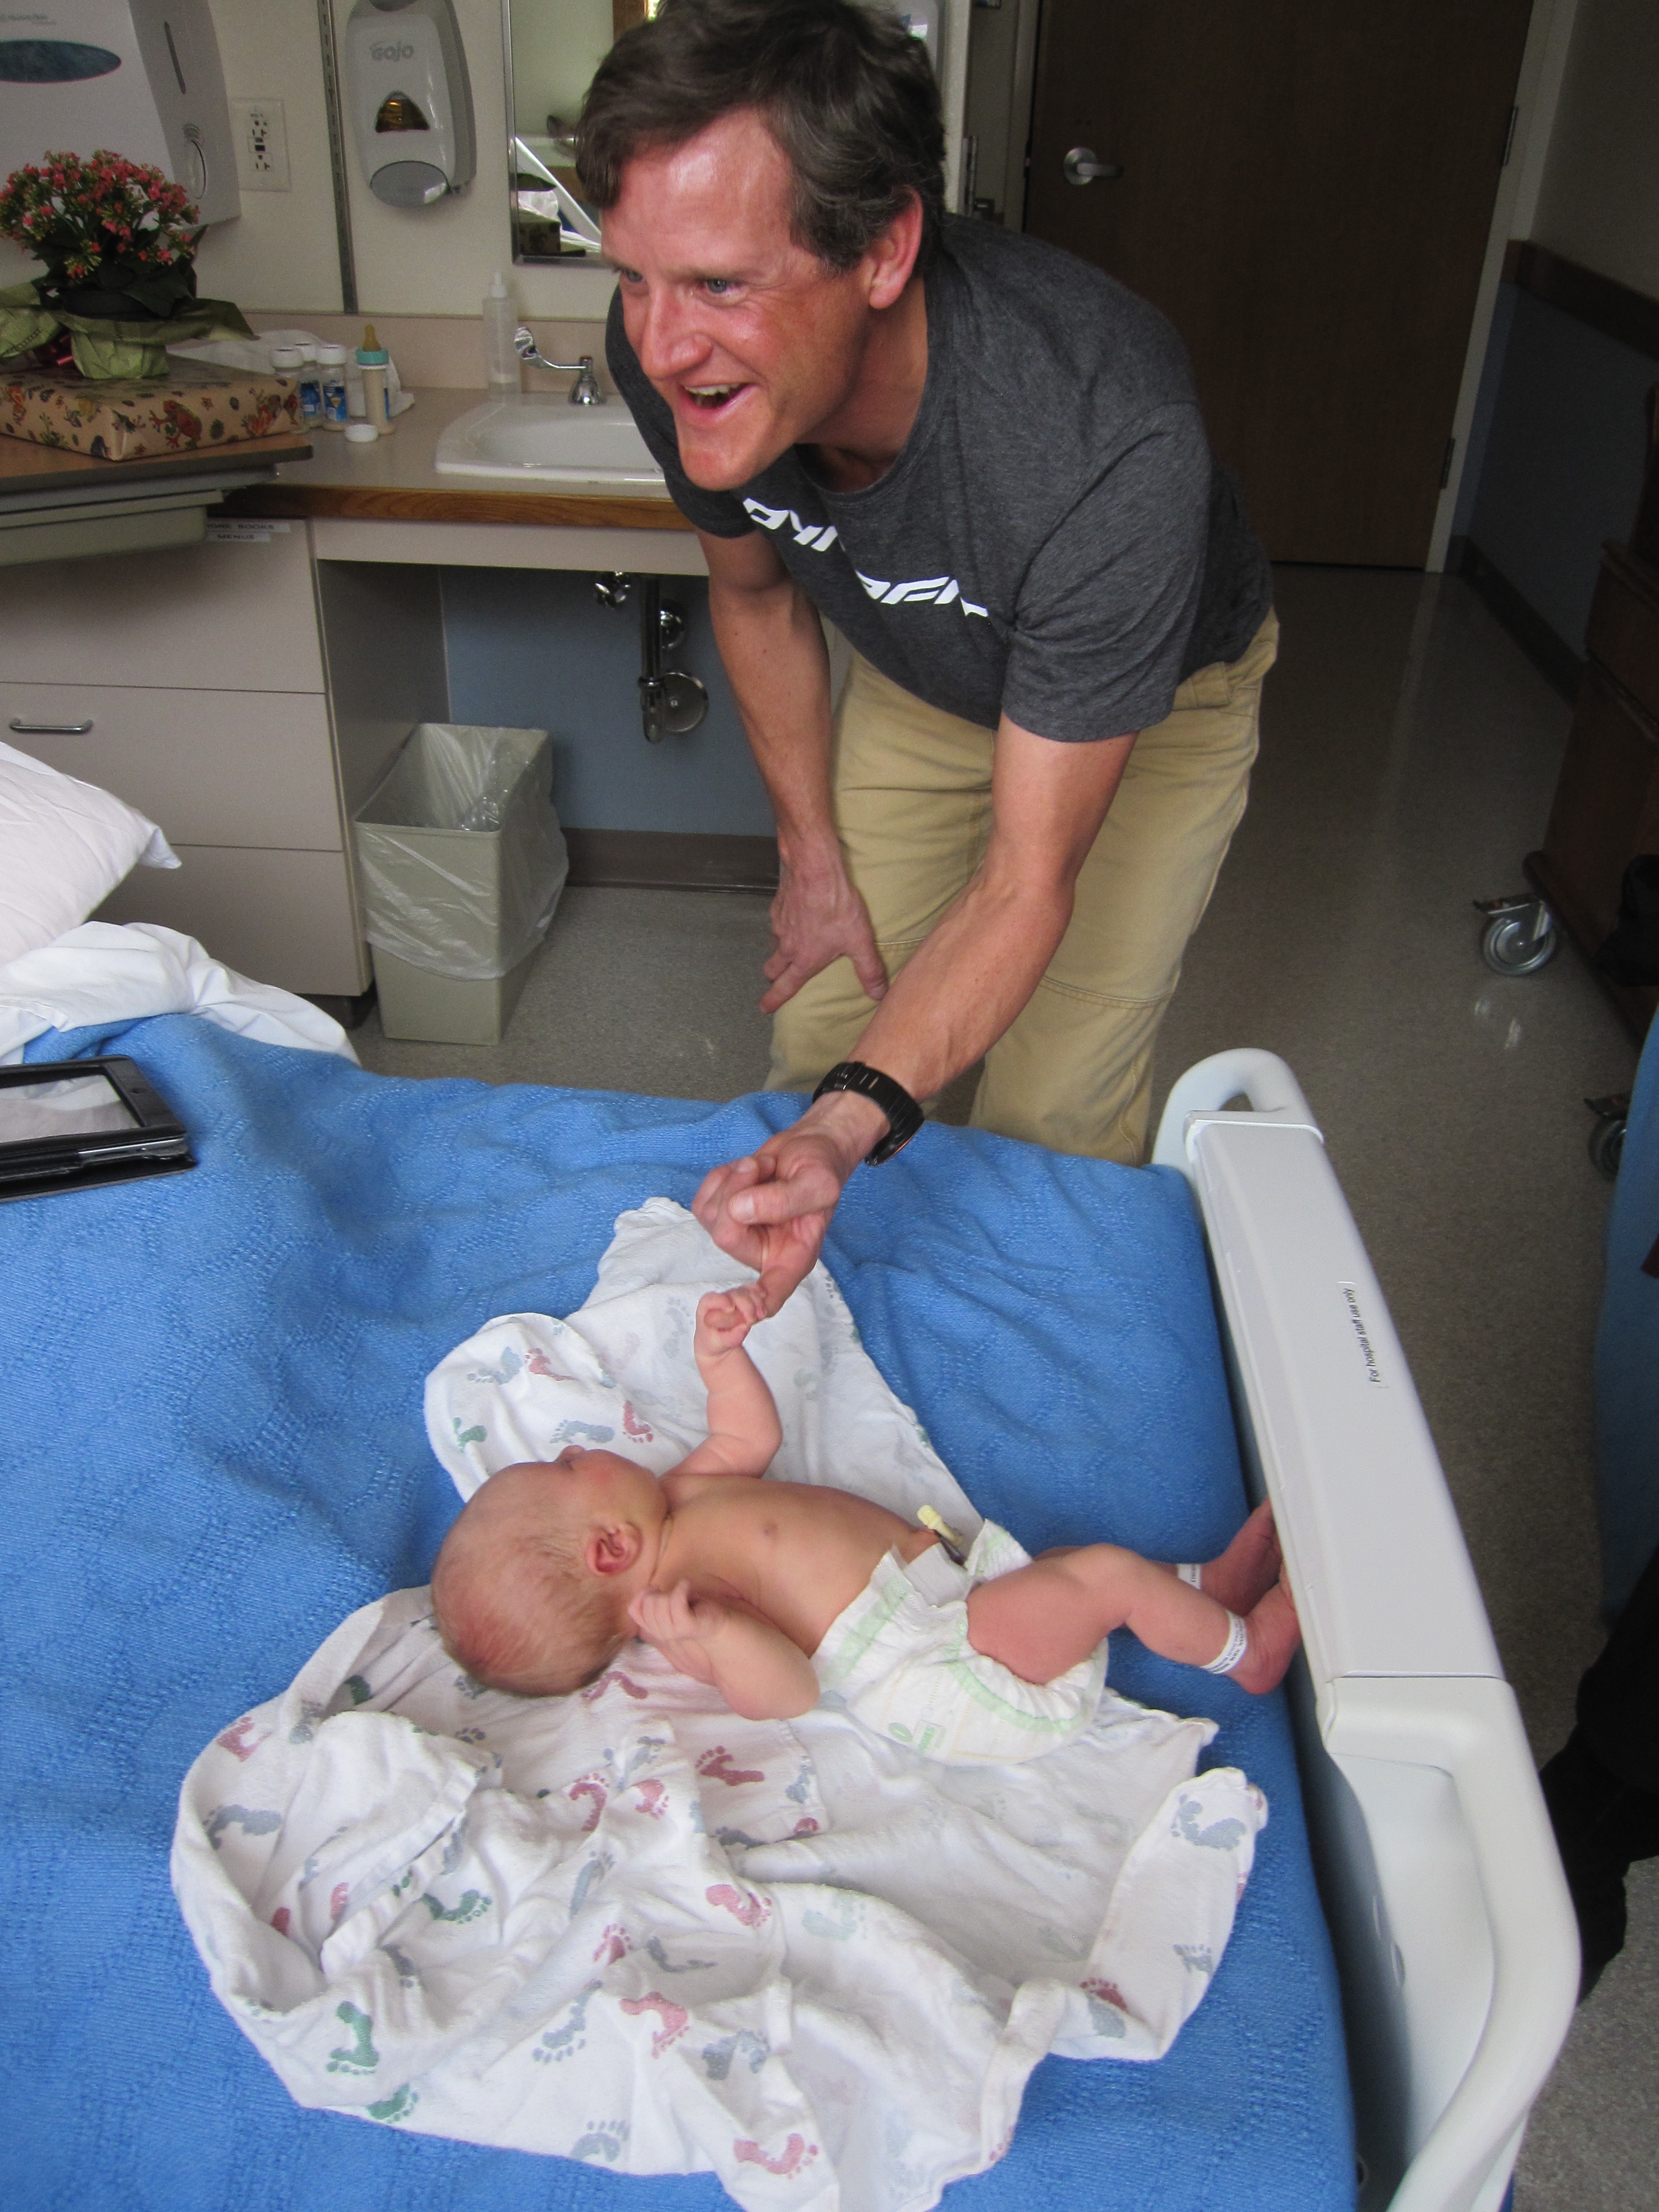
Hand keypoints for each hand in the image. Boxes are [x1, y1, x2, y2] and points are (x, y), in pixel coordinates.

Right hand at [628, 1579, 727, 1650]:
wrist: (716, 1623)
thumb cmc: (690, 1610)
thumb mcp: (666, 1607)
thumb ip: (651, 1603)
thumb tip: (646, 1591)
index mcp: (652, 1628)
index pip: (633, 1610)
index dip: (642, 1594)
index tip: (655, 1589)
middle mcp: (660, 1633)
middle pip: (648, 1603)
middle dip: (659, 1593)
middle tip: (673, 1594)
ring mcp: (674, 1631)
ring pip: (660, 1602)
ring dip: (671, 1591)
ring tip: (682, 1593)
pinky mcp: (687, 1625)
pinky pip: (676, 1602)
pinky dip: (681, 1588)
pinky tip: (686, 1585)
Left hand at [693, 1097, 877, 1312]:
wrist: (810, 1147)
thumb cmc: (820, 1170)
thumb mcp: (817, 1184)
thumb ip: (785, 1200)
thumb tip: (739, 1210)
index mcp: (793, 1258)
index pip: (768, 1297)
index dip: (744, 1308)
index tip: (721, 1313)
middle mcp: (763, 1253)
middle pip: (727, 1237)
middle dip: (737, 1192)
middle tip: (761, 1167)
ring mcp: (739, 1236)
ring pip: (711, 1217)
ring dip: (732, 1180)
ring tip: (761, 1167)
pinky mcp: (720, 1216)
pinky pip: (702, 1201)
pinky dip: (721, 1177)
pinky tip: (746, 1171)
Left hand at [695, 1285, 768, 1356]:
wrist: (719, 1342)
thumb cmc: (713, 1342)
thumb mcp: (719, 1345)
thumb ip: (731, 1338)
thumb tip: (744, 1328)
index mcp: (706, 1308)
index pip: (710, 1299)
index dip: (721, 1301)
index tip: (731, 1308)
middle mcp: (719, 1299)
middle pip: (733, 1294)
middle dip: (745, 1305)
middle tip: (751, 1319)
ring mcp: (732, 1296)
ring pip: (745, 1292)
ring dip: (756, 1301)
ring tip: (761, 1315)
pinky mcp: (744, 1296)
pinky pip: (753, 1291)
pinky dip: (759, 1294)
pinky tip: (764, 1298)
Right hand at [761, 855, 887, 1014]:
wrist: (815, 871)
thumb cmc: (836, 906)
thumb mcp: (859, 942)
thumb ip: (869, 970)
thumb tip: (878, 994)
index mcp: (804, 960)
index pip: (785, 987)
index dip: (773, 999)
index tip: (765, 1007)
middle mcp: (787, 946)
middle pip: (772, 968)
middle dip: (773, 976)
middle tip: (775, 978)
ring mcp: (780, 925)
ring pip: (773, 944)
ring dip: (779, 950)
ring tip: (790, 947)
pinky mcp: (778, 906)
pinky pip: (777, 922)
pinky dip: (783, 925)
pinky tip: (795, 917)